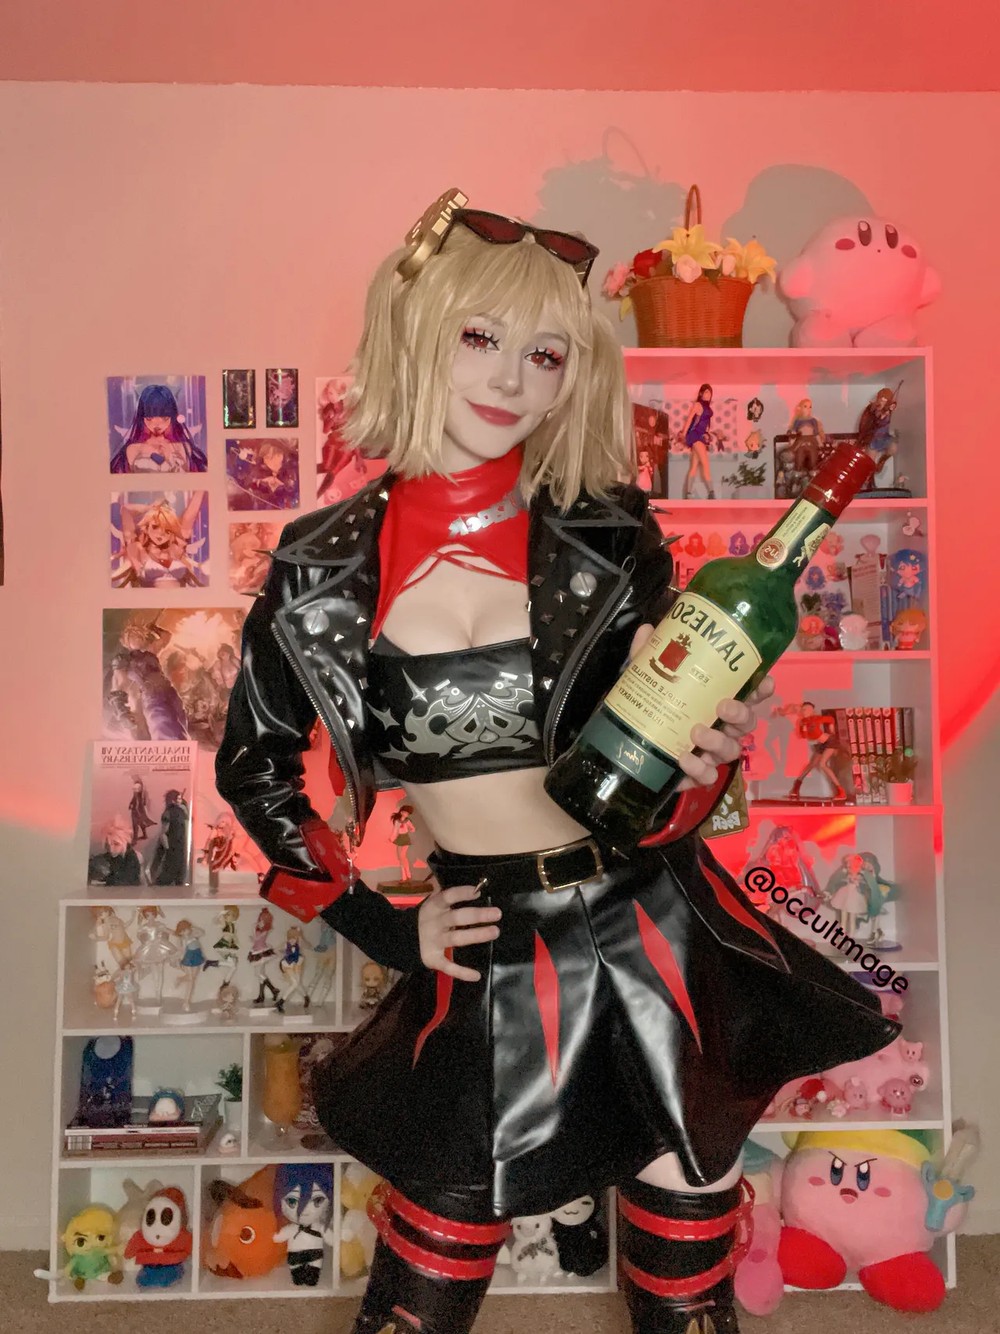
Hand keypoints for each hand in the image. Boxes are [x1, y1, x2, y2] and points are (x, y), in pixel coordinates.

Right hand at [417, 882, 501, 982]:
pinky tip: (476, 976)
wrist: (403, 938)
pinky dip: (461, 972)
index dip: (462, 894)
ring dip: (476, 935)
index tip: (478, 892)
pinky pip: (448, 966)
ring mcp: (434, 941)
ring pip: (457, 938)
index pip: (448, 897)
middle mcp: (434, 923)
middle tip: (497, 913)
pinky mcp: (433, 959)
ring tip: (495, 932)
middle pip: (457, 918)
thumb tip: (478, 890)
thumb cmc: (428, 919)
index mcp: (434, 907)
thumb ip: (452, 899)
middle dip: (478, 915)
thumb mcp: (435, 906)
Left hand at [627, 623, 775, 790]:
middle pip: (746, 722)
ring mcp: (711, 752)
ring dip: (716, 741)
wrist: (631, 744)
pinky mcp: (696, 774)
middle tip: (722, 706)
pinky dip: (698, 768)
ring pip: (730, 750)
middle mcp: (722, 726)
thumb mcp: (648, 677)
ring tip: (696, 732)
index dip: (762, 689)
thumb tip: (647, 629)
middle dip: (740, 713)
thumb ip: (648, 655)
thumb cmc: (653, 704)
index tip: (765, 682)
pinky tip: (684, 758)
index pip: (750, 694)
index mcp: (718, 700)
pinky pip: (707, 776)